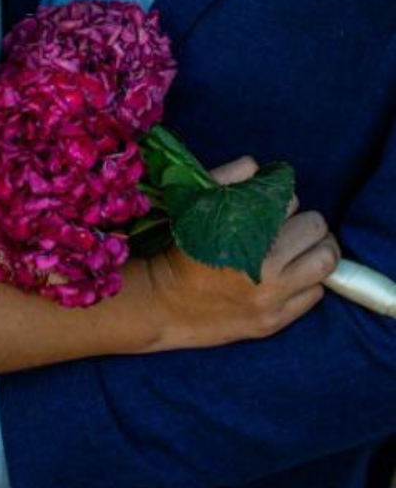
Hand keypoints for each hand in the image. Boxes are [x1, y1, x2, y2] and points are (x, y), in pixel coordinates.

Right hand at [147, 157, 340, 349]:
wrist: (162, 304)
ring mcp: (273, 299)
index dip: (280, 198)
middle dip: (306, 221)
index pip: (288, 201)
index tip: (270, 204)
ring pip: (326, 262)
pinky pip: (316, 294)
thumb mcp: (193, 206)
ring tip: (304, 247)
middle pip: (316, 229)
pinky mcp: (275, 321)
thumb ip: (225, 179)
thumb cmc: (178, 250)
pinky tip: (291, 275)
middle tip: (294, 224)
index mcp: (243, 235)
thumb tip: (257, 166)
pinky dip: (309, 280)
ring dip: (318, 249)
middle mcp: (264, 269)